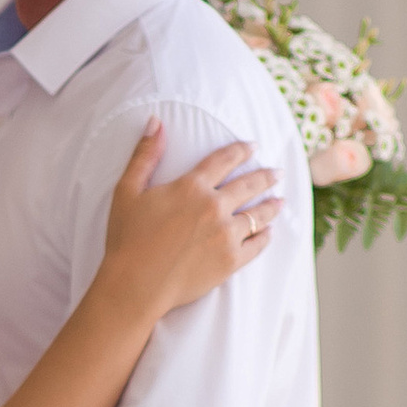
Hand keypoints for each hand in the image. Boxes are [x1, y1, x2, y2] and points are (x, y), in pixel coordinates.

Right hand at [96, 121, 278, 321]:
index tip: (253, 146)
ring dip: (271, 206)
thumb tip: (156, 122)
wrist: (135, 285)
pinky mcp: (230, 261)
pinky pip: (256, 245)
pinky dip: (265, 237)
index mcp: (192, 186)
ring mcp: (226, 235)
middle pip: (249, 185)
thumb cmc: (126, 239)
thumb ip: (145, 155)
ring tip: (280, 202)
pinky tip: (269, 233)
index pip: (224, 160)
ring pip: (258, 215)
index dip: (241, 150)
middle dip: (266, 176)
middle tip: (278, 172)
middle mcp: (214, 207)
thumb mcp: (127, 191)